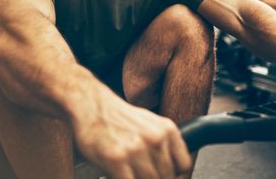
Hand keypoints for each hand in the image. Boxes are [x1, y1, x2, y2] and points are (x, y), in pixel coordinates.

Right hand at [72, 90, 191, 178]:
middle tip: (144, 175)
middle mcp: (155, 139)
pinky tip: (121, 175)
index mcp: (167, 130)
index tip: (170, 178)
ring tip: (132, 173)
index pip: (184, 164)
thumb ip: (164, 143)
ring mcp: (136, 150)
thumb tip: (173, 168)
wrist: (91, 105)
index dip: (177, 176)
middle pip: (167, 177)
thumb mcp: (150, 123)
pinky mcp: (117, 160)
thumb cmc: (118, 116)